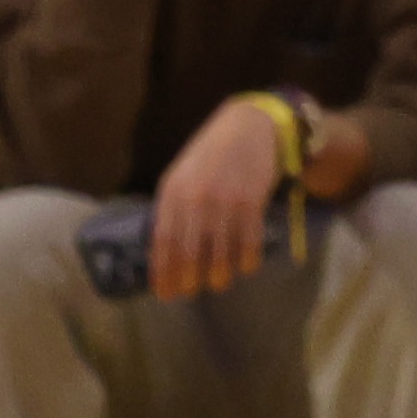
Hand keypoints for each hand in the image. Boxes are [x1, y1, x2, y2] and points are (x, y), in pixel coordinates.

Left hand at [148, 90, 301, 301]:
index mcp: (173, 191)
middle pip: (189, 248)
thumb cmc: (211, 154)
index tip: (165, 292)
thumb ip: (173, 208)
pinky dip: (247, 256)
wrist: (249, 125)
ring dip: (218, 271)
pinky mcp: (253, 198)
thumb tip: (165, 251)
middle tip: (191, 293)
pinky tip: (246, 267)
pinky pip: (249, 237)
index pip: (163, 239)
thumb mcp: (183, 175)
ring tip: (218, 283)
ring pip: (219, 247)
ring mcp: (225, 198)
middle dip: (188, 276)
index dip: (164, 269)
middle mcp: (196, 196)